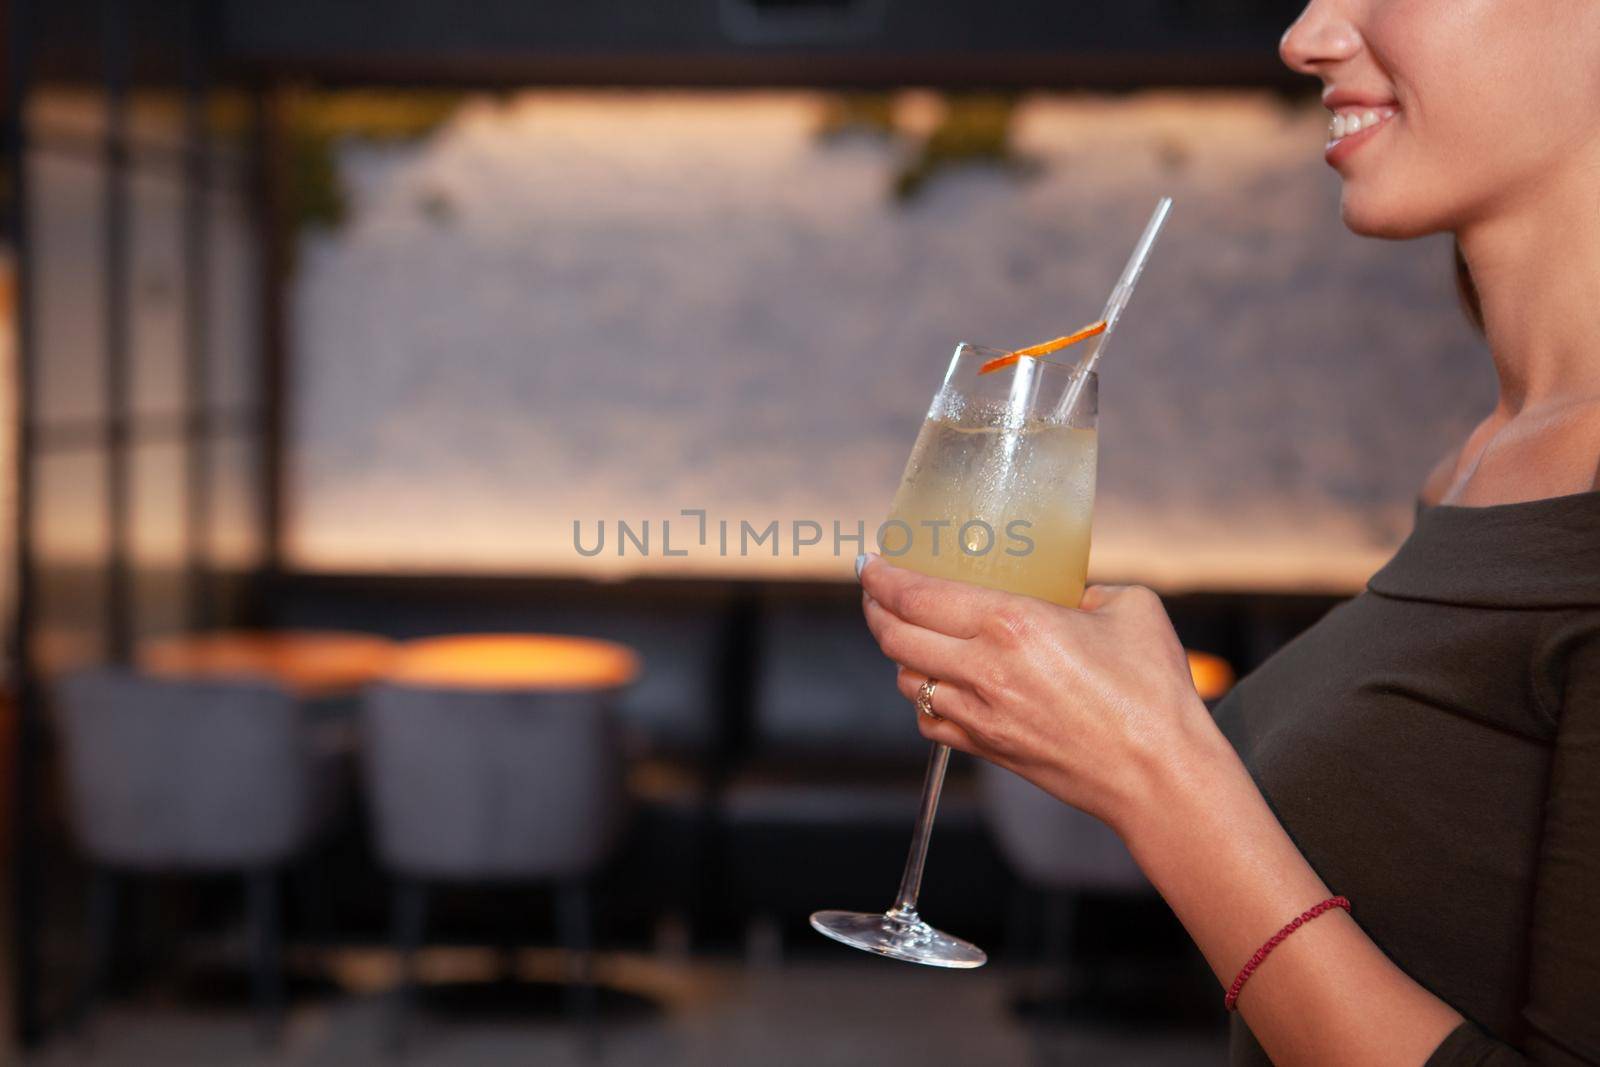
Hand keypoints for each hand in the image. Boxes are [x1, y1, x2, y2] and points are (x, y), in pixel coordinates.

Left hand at [858, 553, 1220, 833]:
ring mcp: (980, 715)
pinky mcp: (988, 749)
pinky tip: (934, 685)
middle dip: (875, 609)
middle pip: (895, 637)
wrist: (1160, 776)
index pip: (917, 594)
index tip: (870, 563)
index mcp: (1012, 623)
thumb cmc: (1154, 693)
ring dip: (898, 654)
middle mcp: (984, 669)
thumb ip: (1089, 591)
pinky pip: (929, 722)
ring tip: (906, 634)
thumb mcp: (1131, 609)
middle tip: (876, 592)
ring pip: (905, 680)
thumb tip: (1070, 592)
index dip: (882, 577)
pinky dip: (922, 700)